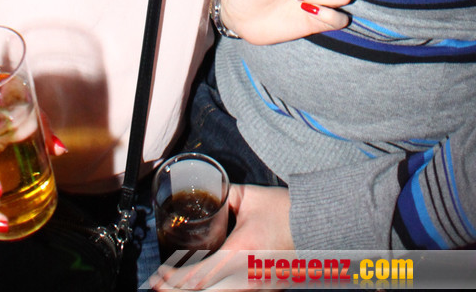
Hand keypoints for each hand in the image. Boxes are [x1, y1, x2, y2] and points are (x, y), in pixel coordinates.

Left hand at [151, 185, 292, 290]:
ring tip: (176, 287)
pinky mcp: (265, 291)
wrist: (317, 225)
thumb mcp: (249, 198)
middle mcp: (246, 277)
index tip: (158, 276)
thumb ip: (223, 196)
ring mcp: (256, 288)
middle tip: (160, 285)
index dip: (173, 281)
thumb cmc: (285, 210)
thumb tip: (207, 193)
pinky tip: (203, 286)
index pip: (198, 277)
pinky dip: (213, 291)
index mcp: (240, 253)